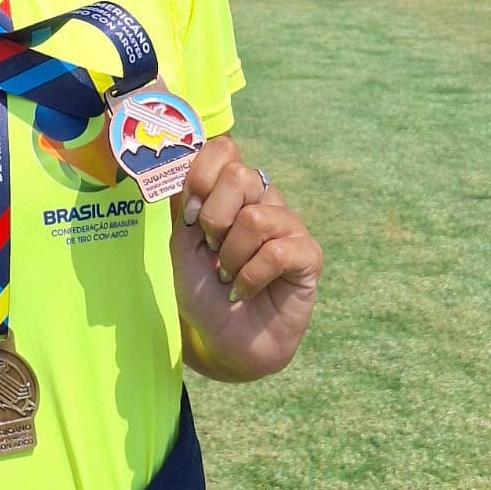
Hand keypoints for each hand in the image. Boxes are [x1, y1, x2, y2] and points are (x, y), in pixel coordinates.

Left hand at [170, 135, 321, 380]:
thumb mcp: (182, 244)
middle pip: (239, 175)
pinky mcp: (308, 255)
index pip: (224, 148)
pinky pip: (278, 251)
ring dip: (231, 256)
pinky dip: (251, 276)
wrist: (223, 341)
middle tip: (212, 249)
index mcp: (230, 190)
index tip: (190, 217)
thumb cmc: (202, 291)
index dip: (201, 176)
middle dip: (214, 218)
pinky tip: (244, 290)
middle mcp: (262, 199)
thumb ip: (184, 204)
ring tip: (228, 277)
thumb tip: (183, 161)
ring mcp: (288, 224)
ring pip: (255, 217)